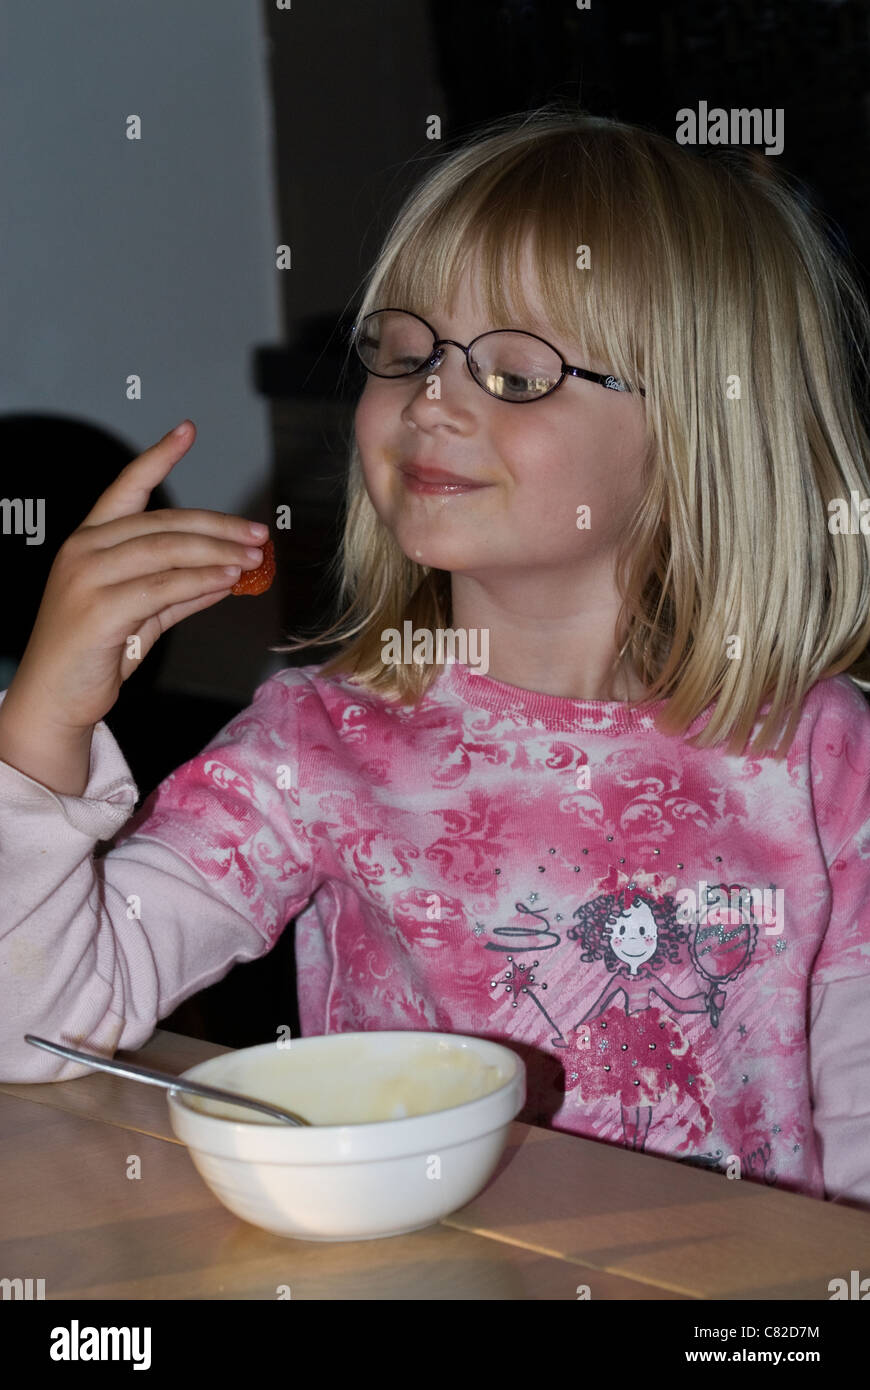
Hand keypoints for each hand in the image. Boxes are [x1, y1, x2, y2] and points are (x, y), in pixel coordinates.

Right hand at [7, 420, 268, 732]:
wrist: (55, 699)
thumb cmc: (93, 654)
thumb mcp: (142, 614)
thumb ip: (180, 591)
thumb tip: (226, 576)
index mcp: (89, 542)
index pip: (126, 487)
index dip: (157, 457)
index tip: (186, 431)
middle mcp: (84, 551)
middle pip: (163, 524)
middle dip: (217, 527)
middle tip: (257, 533)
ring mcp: (88, 577)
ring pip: (166, 551)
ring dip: (217, 553)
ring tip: (252, 558)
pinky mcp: (99, 609)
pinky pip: (162, 587)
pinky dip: (200, 581)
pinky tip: (227, 580)